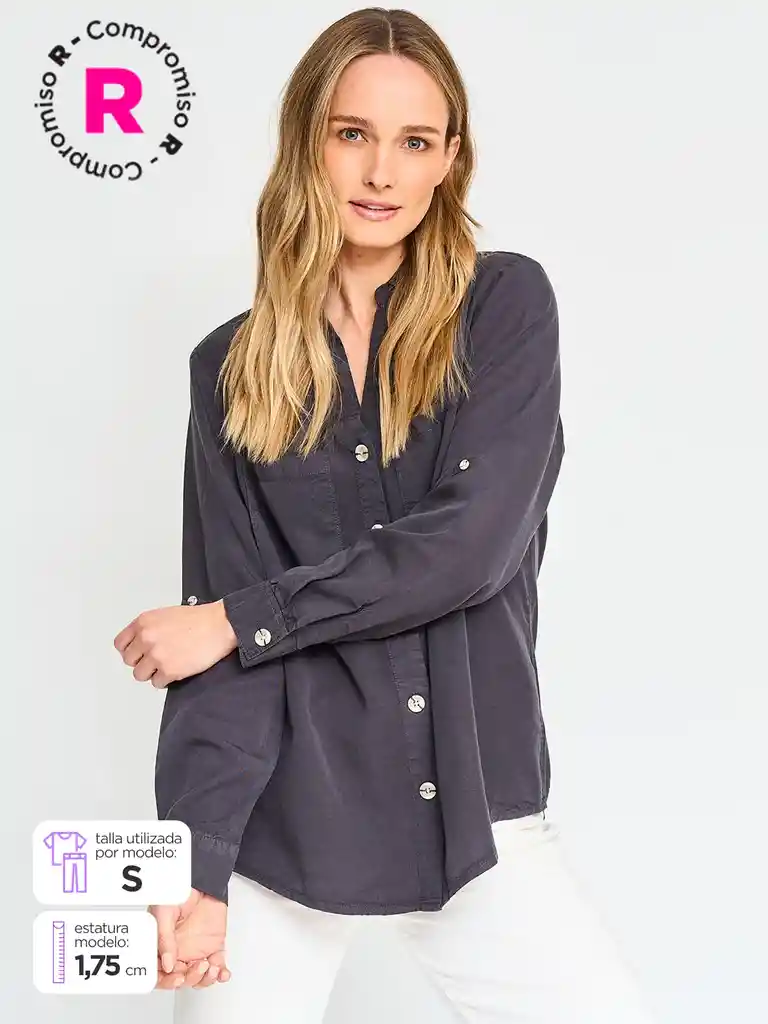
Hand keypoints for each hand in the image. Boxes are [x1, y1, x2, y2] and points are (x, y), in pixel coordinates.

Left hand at [114, 600, 236, 687]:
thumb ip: (148, 628)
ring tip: (167, 665)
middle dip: (142, 661)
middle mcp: (146, 638)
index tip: (137, 653)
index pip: (120, 643)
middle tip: (156, 659)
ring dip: (152, 672)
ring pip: (140, 674)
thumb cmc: (199, 619)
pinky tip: (177, 669)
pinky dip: (166, 680)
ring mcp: (156, 655)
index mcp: (143, 622)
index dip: (130, 650)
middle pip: (129, 661)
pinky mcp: (169, 670)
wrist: (220, 626)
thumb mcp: (165, 615)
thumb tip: (139, 644)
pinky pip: (157, 683)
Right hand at [152, 888, 230, 989]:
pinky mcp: (213, 949)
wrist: (202, 883)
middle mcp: (177, 955)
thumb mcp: (164, 913)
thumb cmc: (178, 894)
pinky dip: (220, 974)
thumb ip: (165, 939)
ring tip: (210, 967)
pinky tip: (223, 973)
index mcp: (161, 949)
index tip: (176, 978)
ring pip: (198, 978)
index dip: (167, 981)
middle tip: (197, 968)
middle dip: (190, 978)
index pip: (160, 974)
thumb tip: (168, 965)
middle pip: (180, 979)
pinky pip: (217, 967)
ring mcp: (195, 953)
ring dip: (205, 979)